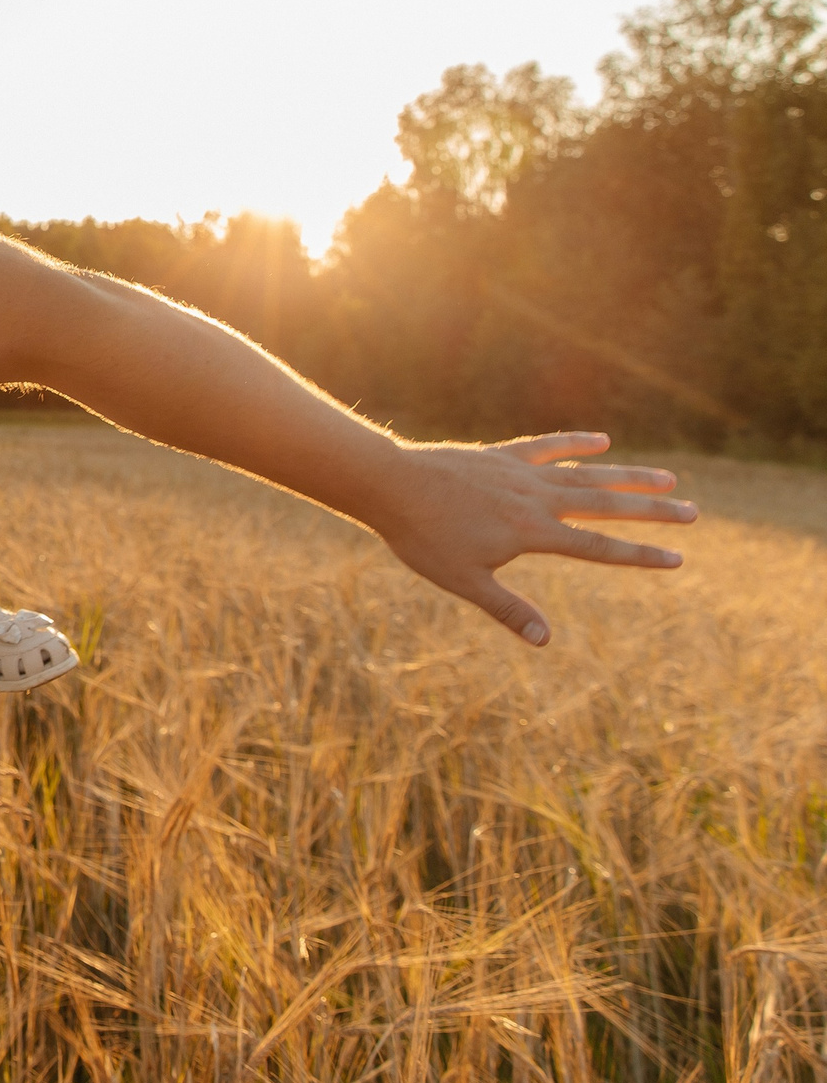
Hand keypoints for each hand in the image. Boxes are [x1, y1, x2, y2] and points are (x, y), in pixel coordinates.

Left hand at [369, 432, 692, 645]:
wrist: (389, 484)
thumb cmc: (422, 538)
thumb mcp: (464, 581)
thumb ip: (507, 609)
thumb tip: (546, 640)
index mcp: (532, 533)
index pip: (599, 548)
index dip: (640, 555)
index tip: (678, 559)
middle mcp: (536, 498)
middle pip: (606, 505)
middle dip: (652, 511)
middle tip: (693, 512)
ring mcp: (520, 472)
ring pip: (586, 473)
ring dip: (628, 476)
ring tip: (667, 477)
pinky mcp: (501, 454)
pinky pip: (547, 446)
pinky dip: (576, 443)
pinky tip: (602, 441)